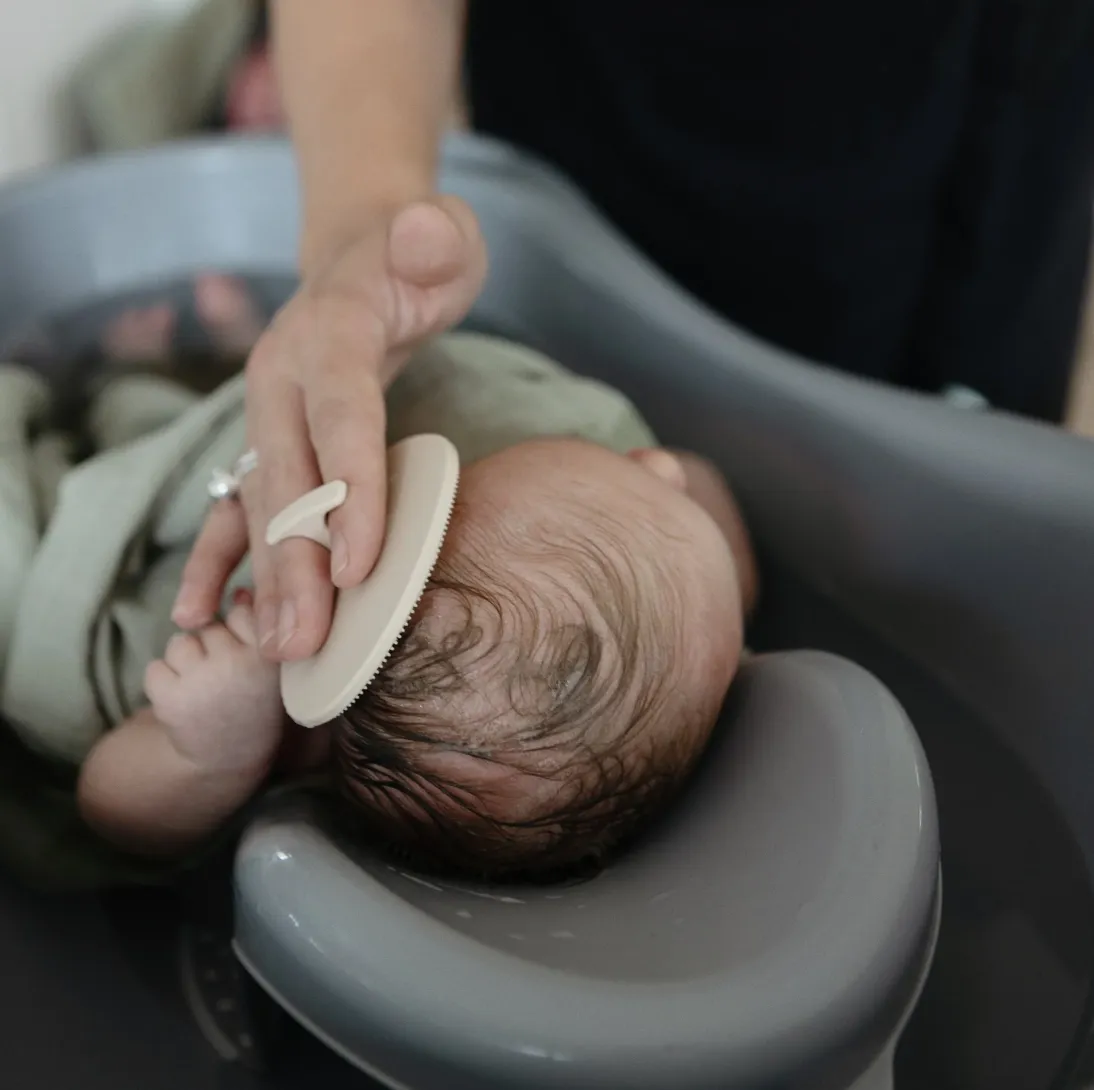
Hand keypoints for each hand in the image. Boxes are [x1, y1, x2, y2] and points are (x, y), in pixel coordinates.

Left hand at [145, 593, 282, 773]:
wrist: (230, 757)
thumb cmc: (254, 699)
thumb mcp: (271, 663)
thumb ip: (260, 625)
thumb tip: (239, 589)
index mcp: (270, 654)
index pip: (245, 610)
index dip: (241, 630)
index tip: (247, 654)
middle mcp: (237, 665)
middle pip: (210, 626)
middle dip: (212, 644)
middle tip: (225, 676)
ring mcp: (201, 682)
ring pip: (180, 642)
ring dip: (185, 661)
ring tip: (203, 687)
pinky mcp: (169, 699)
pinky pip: (155, 667)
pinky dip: (163, 681)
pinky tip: (184, 699)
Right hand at [171, 197, 486, 659]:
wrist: (364, 255)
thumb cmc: (418, 257)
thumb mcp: (441, 235)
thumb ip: (434, 239)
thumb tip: (423, 234)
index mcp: (327, 331)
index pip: (342, 416)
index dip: (349, 489)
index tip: (358, 567)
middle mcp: (281, 378)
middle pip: (288, 475)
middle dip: (296, 562)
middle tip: (305, 642)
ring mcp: (266, 413)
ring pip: (261, 503)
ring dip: (267, 579)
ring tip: (276, 652)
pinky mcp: (270, 441)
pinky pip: (239, 505)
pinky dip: (223, 559)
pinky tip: (204, 614)